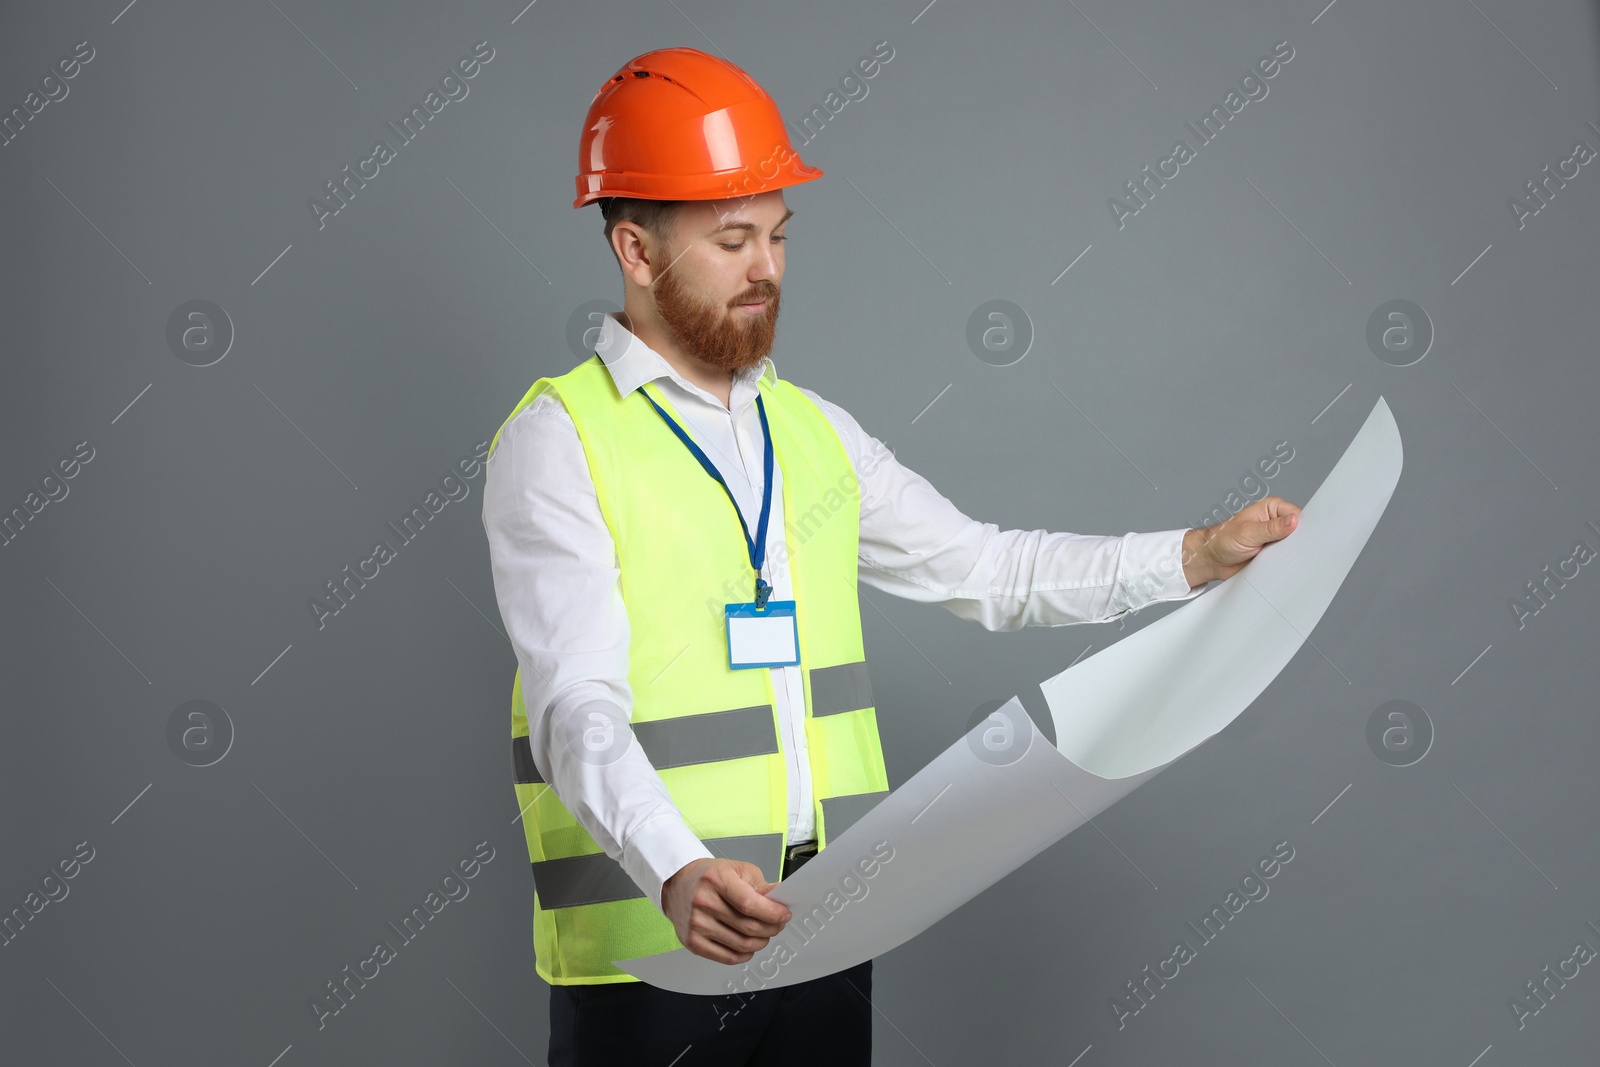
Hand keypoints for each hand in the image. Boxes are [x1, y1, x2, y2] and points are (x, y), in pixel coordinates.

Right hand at [661, 857, 790, 964]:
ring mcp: (697, 925)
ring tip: (764, 934)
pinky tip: (748, 946)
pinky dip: (744, 955)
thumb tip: (779, 900)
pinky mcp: (693, 942)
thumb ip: (760, 886)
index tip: (784, 914)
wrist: (677, 883)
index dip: (773, 913)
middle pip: (749, 927)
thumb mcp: (737, 870)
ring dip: (761, 942)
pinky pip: (727, 958)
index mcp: (716, 880)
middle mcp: (704, 903)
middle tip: (778, 924)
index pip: (750, 904)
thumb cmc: (708, 876)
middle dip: (772, 928)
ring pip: (742, 945)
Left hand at [1183, 495, 1301, 584]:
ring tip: (1288, 559)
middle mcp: (1276, 521)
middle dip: (1300, 541)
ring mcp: (1276, 537)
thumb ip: (1272, 528)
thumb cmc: (1223, 540)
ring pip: (1294, 546)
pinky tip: (1286, 567)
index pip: (1297, 514)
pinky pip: (1287, 558)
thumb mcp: (1248, 533)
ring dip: (1292, 553)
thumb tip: (1294, 521)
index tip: (1308, 538)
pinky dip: (1287, 563)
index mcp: (1272, 508)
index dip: (1303, 526)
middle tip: (1298, 551)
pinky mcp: (1274, 552)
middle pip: (1299, 530)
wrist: (1212, 559)